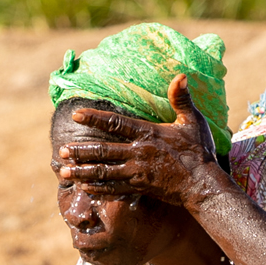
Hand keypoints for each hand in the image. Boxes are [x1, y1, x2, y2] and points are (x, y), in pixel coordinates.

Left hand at [56, 75, 226, 209]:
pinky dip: (98, 189)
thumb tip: (181, 75)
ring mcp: (137, 173)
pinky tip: (84, 188)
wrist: (203, 184)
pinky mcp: (140, 187)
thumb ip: (182, 99)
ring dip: (83, 172)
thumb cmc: (199, 151)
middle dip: (81, 151)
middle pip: (103, 151)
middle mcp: (138, 153)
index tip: (75, 113)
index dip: (94, 117)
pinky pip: (114, 189)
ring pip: (104, 172)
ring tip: (64, 172)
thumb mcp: (193, 121)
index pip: (116, 123)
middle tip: (62, 151)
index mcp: (148, 134)